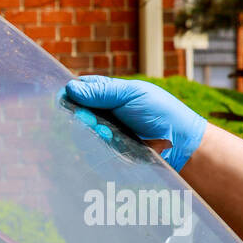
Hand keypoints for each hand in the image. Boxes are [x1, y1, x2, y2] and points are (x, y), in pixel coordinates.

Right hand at [62, 76, 208, 170]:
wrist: (177, 143)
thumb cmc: (159, 112)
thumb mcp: (131, 94)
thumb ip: (101, 91)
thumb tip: (69, 88)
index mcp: (107, 94)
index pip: (79, 90)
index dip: (70, 94)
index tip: (65, 99)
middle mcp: (102, 113)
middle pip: (75, 113)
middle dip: (80, 116)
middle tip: (90, 119)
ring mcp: (103, 134)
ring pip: (79, 133)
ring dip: (90, 132)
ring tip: (107, 133)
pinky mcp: (105, 153)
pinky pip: (89, 152)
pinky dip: (96, 148)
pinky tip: (110, 143)